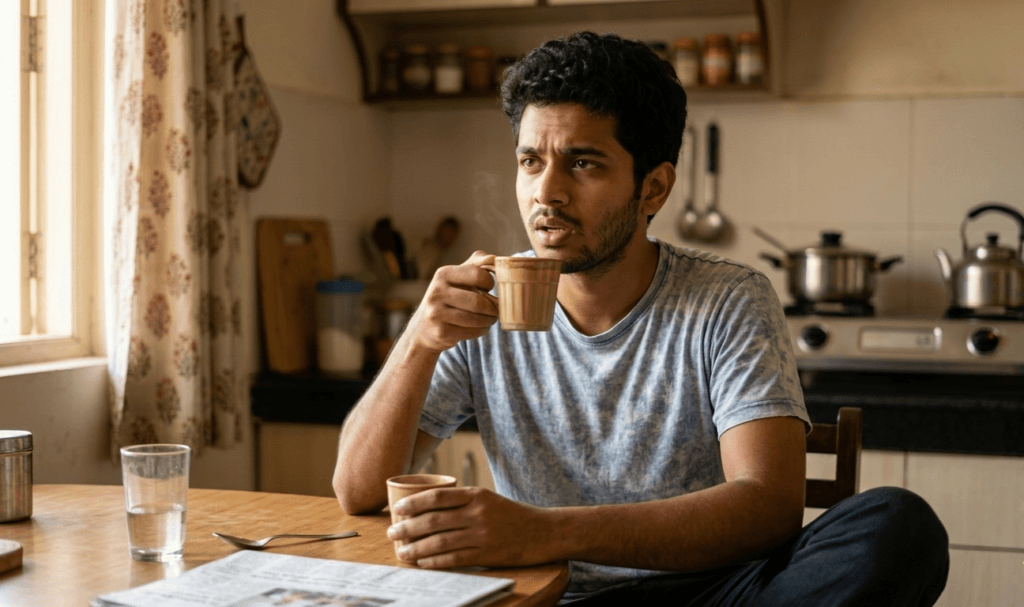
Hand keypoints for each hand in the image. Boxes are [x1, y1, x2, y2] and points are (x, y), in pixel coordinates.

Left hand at [386, 486, 555, 568]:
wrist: (544, 532)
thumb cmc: (512, 516)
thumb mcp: (488, 499)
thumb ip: (463, 501)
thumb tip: (427, 508)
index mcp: (476, 495)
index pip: (437, 496)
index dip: (413, 504)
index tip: (397, 510)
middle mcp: (477, 513)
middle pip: (433, 520)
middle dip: (407, 528)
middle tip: (392, 533)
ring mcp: (483, 534)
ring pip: (440, 542)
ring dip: (416, 548)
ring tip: (402, 552)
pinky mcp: (488, 554)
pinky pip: (454, 559)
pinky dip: (435, 562)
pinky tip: (423, 564)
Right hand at [409, 251, 499, 351]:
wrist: (424, 328)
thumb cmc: (449, 297)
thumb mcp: (458, 277)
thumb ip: (477, 264)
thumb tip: (494, 258)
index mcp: (443, 274)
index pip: (478, 274)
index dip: (490, 282)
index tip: (489, 288)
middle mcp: (436, 292)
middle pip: (478, 301)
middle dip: (494, 308)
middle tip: (498, 310)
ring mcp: (436, 313)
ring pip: (476, 319)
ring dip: (490, 320)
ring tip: (491, 318)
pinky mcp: (441, 332)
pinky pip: (472, 332)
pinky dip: (482, 330)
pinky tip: (481, 327)